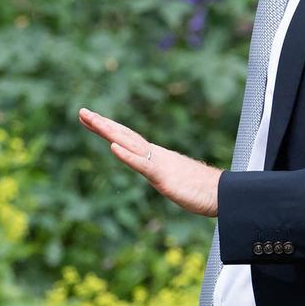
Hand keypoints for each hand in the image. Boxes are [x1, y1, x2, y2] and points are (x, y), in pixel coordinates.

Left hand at [78, 108, 220, 216]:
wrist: (222, 194)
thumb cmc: (201, 189)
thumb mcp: (175, 180)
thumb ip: (164, 173)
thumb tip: (158, 172)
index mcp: (156, 156)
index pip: (127, 139)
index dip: (108, 128)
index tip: (90, 118)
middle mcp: (156, 155)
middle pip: (125, 136)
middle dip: (102, 124)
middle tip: (82, 111)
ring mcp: (160, 164)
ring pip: (130, 144)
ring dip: (110, 132)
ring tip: (92, 121)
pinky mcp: (164, 177)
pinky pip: (143, 164)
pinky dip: (127, 156)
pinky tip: (113, 148)